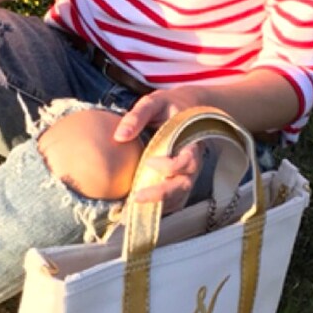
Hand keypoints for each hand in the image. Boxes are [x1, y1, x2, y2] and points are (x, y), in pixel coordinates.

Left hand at [113, 88, 204, 207]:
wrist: (186, 108)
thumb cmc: (169, 105)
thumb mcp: (153, 103)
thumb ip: (137, 116)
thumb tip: (119, 136)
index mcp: (190, 142)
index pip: (187, 161)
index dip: (169, 165)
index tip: (149, 161)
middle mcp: (193, 162)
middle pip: (183, 185)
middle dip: (161, 194)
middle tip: (136, 198)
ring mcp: (188, 174)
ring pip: (178, 197)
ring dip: (158, 205)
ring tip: (132, 207)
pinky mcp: (180, 180)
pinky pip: (173, 200)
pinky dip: (159, 207)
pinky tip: (138, 209)